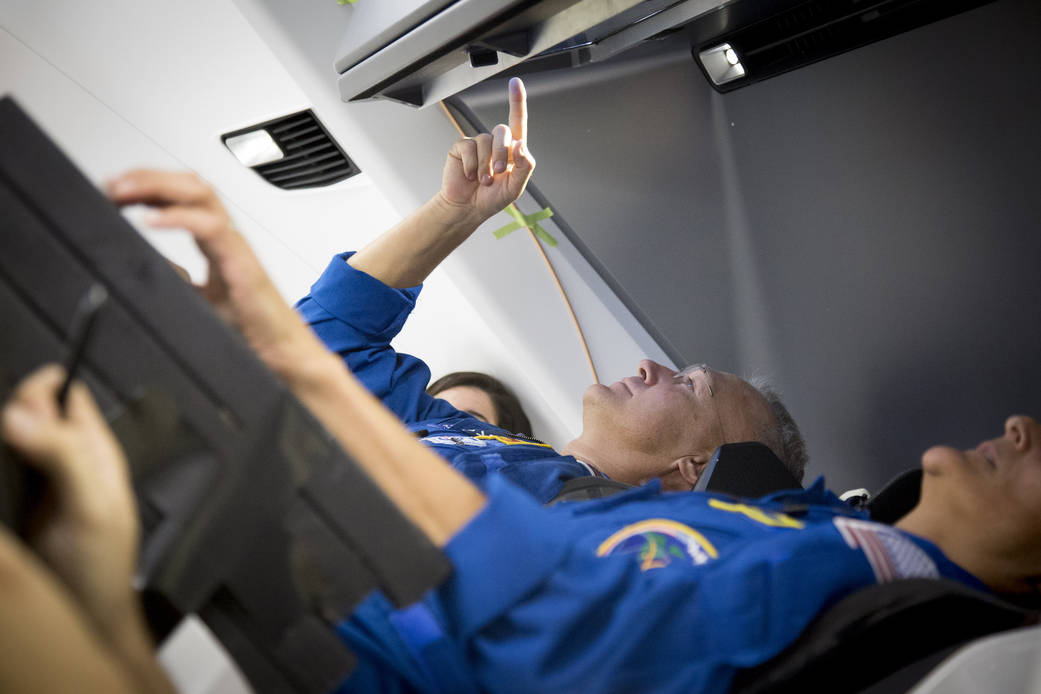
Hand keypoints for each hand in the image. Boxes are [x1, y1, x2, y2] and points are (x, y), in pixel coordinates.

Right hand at [0, 365, 137, 632]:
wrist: (85, 622)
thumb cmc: (102, 569)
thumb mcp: (93, 508)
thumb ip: (67, 458)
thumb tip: (23, 415)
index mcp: (93, 451)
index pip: (65, 395)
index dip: (38, 390)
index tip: (15, 408)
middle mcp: (64, 462)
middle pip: (26, 416)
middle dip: (6, 416)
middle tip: (2, 444)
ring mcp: (36, 487)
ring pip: (5, 446)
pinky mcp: (12, 510)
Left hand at [106, 170, 324, 376]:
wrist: (281, 351)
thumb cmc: (251, 327)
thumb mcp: (199, 299)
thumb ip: (176, 278)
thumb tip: (144, 265)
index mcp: (216, 241)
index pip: (182, 197)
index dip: (147, 187)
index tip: (114, 191)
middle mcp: (226, 236)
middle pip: (190, 184)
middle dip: (148, 177)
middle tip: (113, 184)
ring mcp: (234, 245)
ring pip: (201, 194)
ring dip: (158, 186)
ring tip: (125, 192)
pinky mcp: (240, 262)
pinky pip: (209, 227)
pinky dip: (177, 218)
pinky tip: (150, 220)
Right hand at [439, 77, 535, 221]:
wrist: (467, 208)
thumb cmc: (492, 198)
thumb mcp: (515, 187)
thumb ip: (524, 166)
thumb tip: (521, 145)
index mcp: (512, 151)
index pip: (518, 122)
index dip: (517, 101)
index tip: (515, 83)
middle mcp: (495, 144)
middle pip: (502, 131)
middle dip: (501, 153)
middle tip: (497, 172)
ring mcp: (478, 145)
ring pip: (485, 141)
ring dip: (485, 165)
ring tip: (482, 180)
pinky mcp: (461, 149)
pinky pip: (468, 148)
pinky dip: (471, 165)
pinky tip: (469, 175)